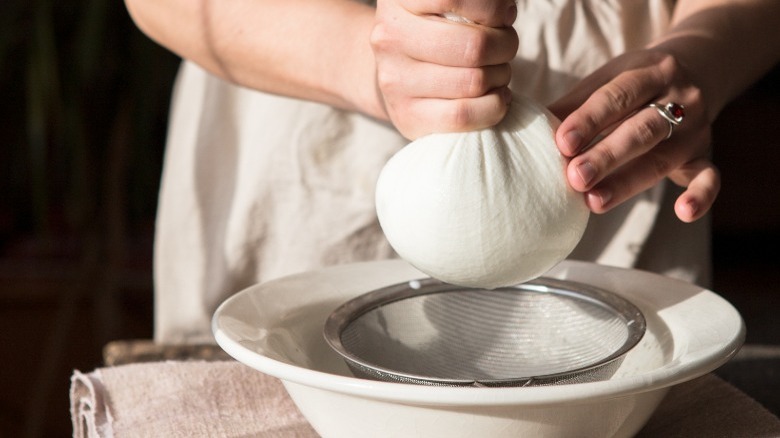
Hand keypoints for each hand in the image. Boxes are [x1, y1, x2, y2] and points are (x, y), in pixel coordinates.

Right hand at [371, 0, 518, 138]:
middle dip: (505, 46)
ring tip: (497, 71)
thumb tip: (505, 14)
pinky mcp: (406, 115)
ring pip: (474, 82)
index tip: (503, 16)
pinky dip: (493, 106)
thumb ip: (472, 4)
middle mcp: (390, 38)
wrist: (396, 69)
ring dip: (501, 76)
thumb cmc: (434, 30)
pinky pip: (463, 115)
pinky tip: (495, 96)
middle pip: (474, 46)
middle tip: (505, 46)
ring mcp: (394, 80)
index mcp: (400, 0)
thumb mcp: (443, 5)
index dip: (493, 9)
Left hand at [549, 49, 719, 222]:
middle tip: (575, 177)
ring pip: (662, 158)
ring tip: (594, 202)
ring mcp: (695, 129)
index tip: (561, 143)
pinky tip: (684, 213)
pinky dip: (701, 196)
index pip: (618, 96)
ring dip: (627, 182)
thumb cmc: (631, 84)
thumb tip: (530, 133)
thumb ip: (572, 106)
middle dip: (606, 155)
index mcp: (650, 71)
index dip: (589, 120)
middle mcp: (679, 98)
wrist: (693, 70)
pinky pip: (710, 177)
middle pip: (641, 130)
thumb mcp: (606, 80)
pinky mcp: (703, 155)